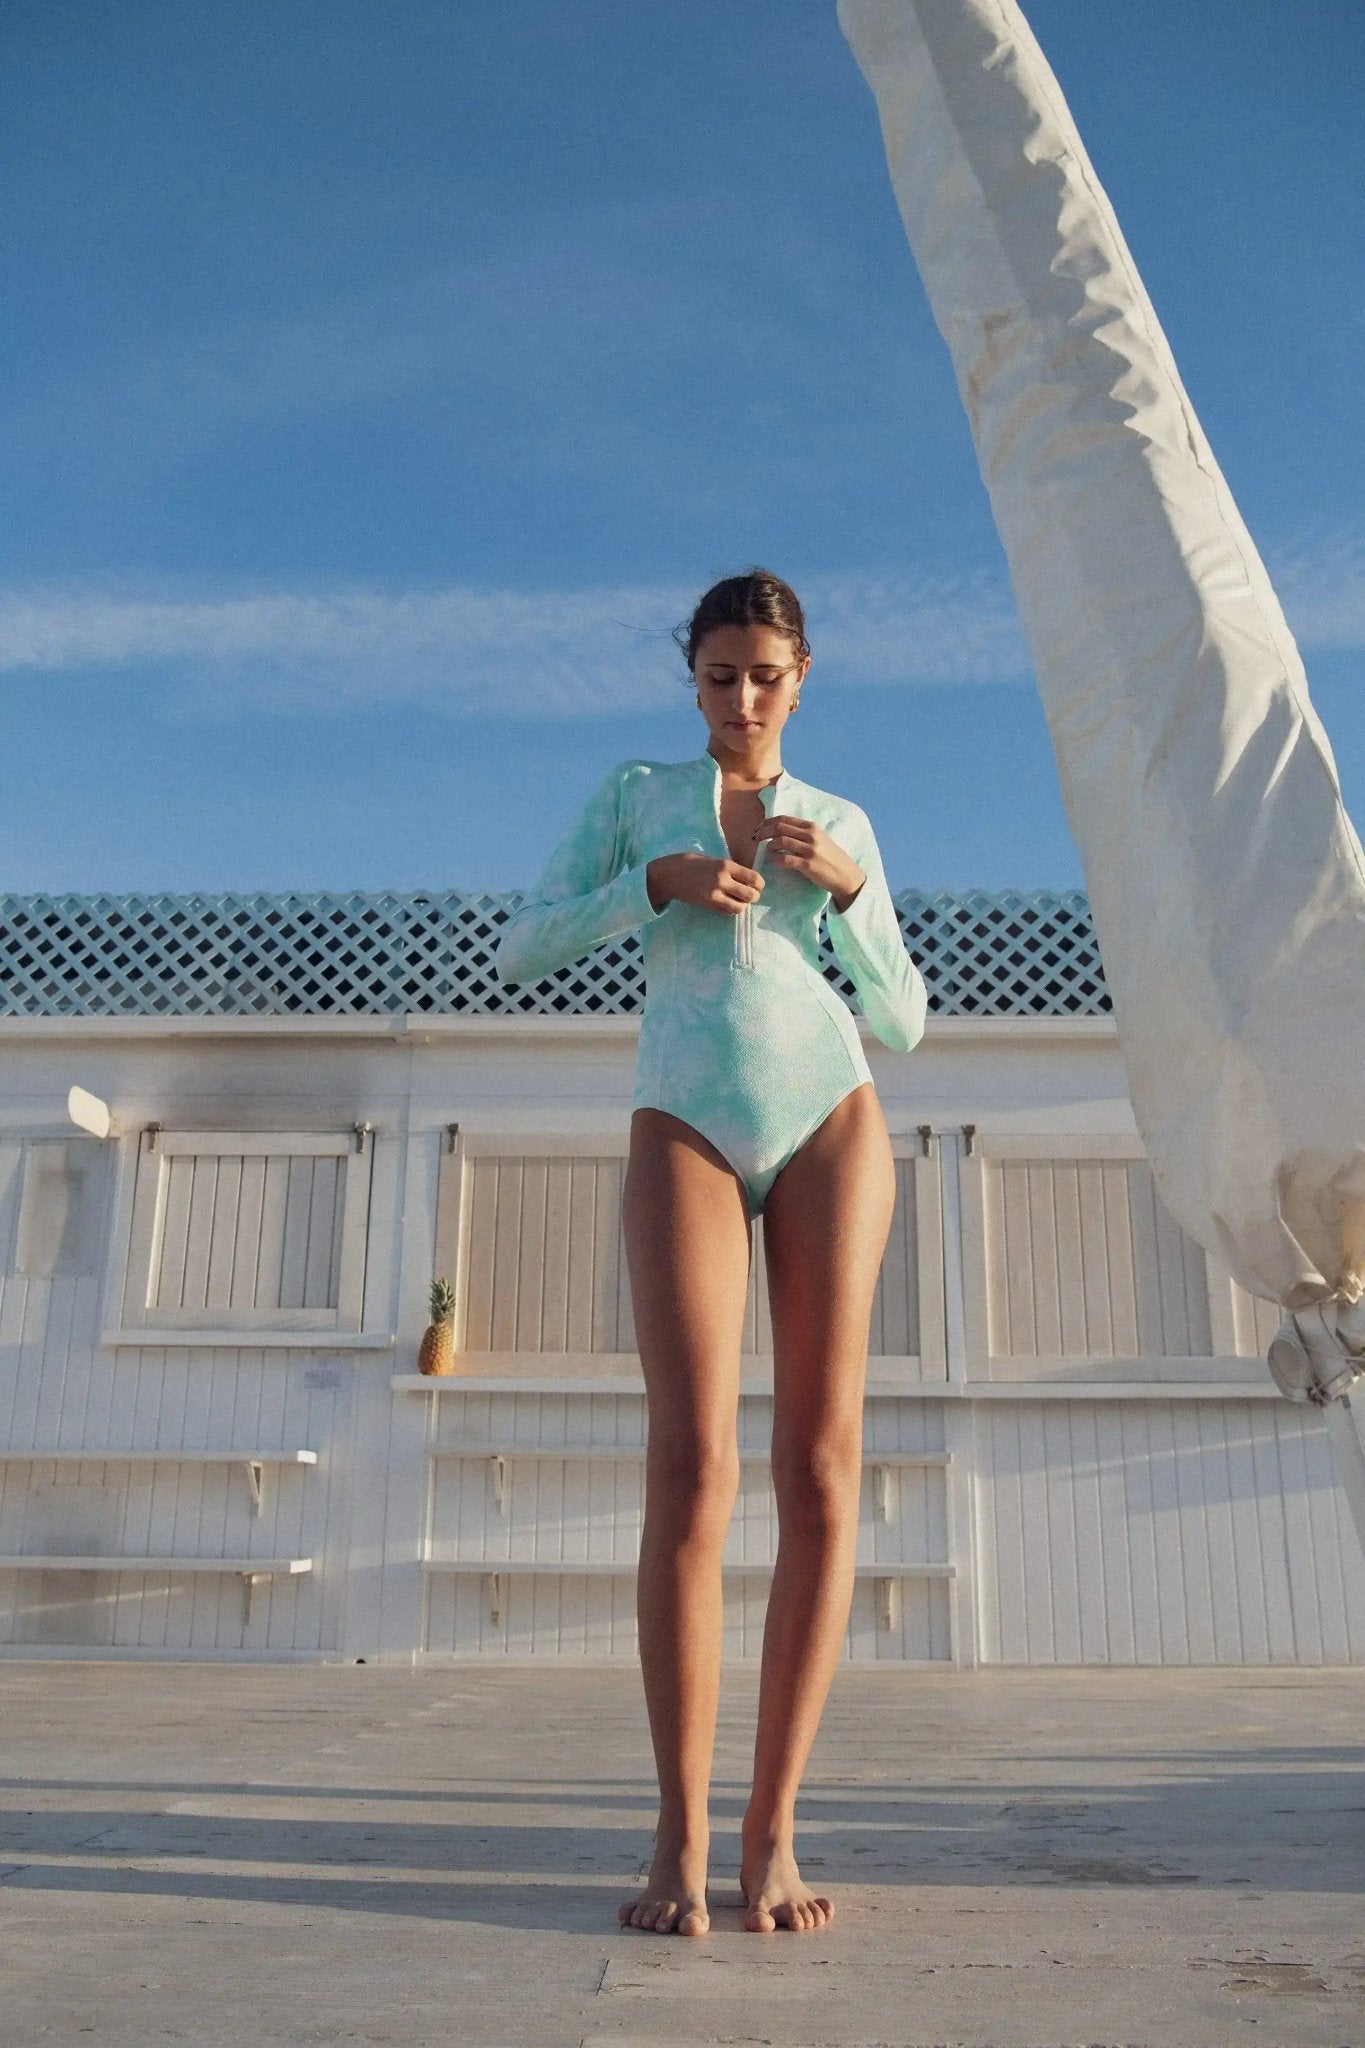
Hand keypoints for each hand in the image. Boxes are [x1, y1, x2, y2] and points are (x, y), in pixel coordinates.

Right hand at [645, 852, 762, 915]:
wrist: (670, 875)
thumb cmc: (692, 864)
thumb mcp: (714, 860)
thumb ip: (730, 869)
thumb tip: (748, 879)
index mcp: (726, 865)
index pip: (754, 878)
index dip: (759, 884)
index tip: (757, 885)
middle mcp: (723, 879)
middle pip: (751, 895)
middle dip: (753, 896)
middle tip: (750, 895)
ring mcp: (715, 894)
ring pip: (740, 907)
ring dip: (742, 905)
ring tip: (738, 901)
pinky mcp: (708, 904)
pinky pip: (727, 911)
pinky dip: (730, 909)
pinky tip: (726, 904)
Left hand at [752, 814, 865, 911]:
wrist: (845, 875)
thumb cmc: (830, 858)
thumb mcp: (819, 839)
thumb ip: (802, 833)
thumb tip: (778, 831)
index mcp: (811, 826)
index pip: (782, 819)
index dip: (766, 823)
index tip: (758, 830)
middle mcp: (810, 835)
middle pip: (778, 828)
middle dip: (762, 832)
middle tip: (755, 839)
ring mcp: (810, 849)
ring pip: (780, 841)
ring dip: (769, 846)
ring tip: (768, 851)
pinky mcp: (809, 865)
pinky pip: (785, 859)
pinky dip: (777, 860)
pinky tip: (776, 863)